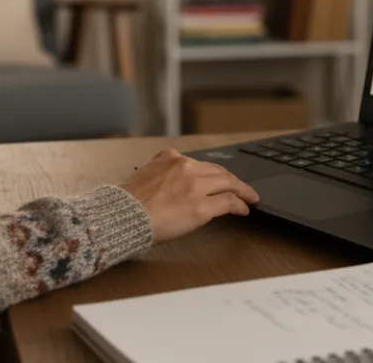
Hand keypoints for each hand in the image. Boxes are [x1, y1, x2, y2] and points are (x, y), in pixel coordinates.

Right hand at [119, 147, 259, 242]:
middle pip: (218, 171)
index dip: (213, 172)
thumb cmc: (126, 203)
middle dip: (232, 179)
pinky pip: (228, 202)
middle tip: (242, 187)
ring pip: (228, 183)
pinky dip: (240, 204)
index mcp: (169, 157)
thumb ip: (160, 172)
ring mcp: (195, 186)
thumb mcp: (143, 175)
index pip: (199, 164)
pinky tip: (244, 209)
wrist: (122, 215)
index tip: (219, 177)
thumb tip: (169, 182)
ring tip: (250, 197)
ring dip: (242, 190)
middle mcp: (185, 167)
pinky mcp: (201, 206)